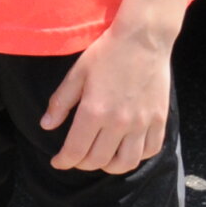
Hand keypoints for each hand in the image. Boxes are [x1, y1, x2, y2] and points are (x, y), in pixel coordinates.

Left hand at [42, 20, 172, 173]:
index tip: (57, 162)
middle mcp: (119, 122)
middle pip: (98, 161)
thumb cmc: (106, 53)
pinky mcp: (159, 120)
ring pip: (126, 163)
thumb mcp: (77, 74)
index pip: (76, 150)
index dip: (64, 161)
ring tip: (100, 159)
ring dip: (109, 167)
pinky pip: (150, 150)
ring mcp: (142, 123)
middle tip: (75, 158)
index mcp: (95, 111)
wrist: (143, 39)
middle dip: (82, 164)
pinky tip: (126, 149)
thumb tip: (46, 126)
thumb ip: (60, 102)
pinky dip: (137, 157)